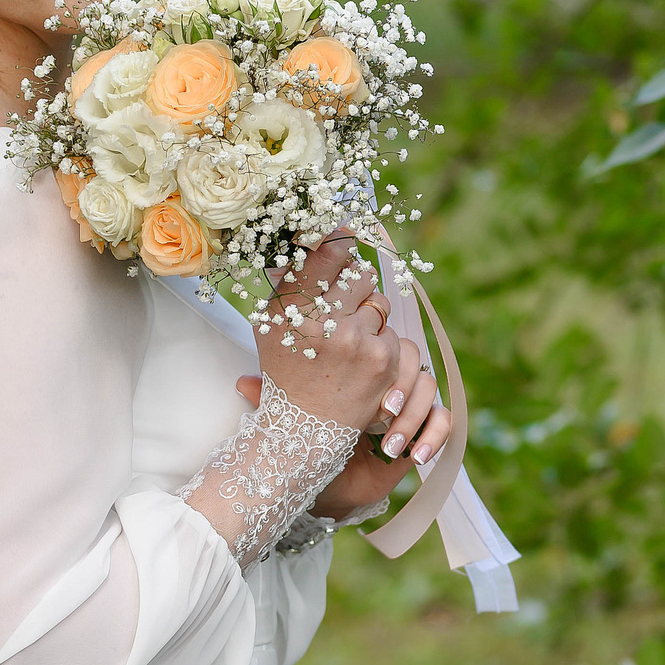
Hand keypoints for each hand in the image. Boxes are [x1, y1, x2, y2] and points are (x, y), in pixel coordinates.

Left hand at [236, 342, 448, 521]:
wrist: (325, 481)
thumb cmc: (308, 441)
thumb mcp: (290, 418)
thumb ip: (272, 398)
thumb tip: (240, 382)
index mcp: (356, 365)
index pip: (381, 338)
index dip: (376, 355)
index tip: (359, 384)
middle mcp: (385, 377)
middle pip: (411, 359)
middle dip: (399, 388)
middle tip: (381, 413)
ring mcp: (408, 400)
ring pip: (429, 388)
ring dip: (412, 417)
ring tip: (389, 444)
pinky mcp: (425, 427)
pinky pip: (444, 421)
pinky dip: (434, 435)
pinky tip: (416, 456)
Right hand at [249, 228, 403, 432]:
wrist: (306, 427)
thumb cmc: (288, 371)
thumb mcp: (274, 325)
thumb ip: (294, 283)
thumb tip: (318, 237)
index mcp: (293, 309)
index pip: (328, 253)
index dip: (340, 241)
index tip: (343, 237)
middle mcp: (326, 321)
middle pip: (361, 273)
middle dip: (355, 286)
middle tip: (343, 305)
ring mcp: (358, 340)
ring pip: (379, 303)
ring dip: (368, 317)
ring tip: (348, 342)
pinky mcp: (383, 359)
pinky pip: (390, 332)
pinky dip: (378, 344)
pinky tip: (359, 362)